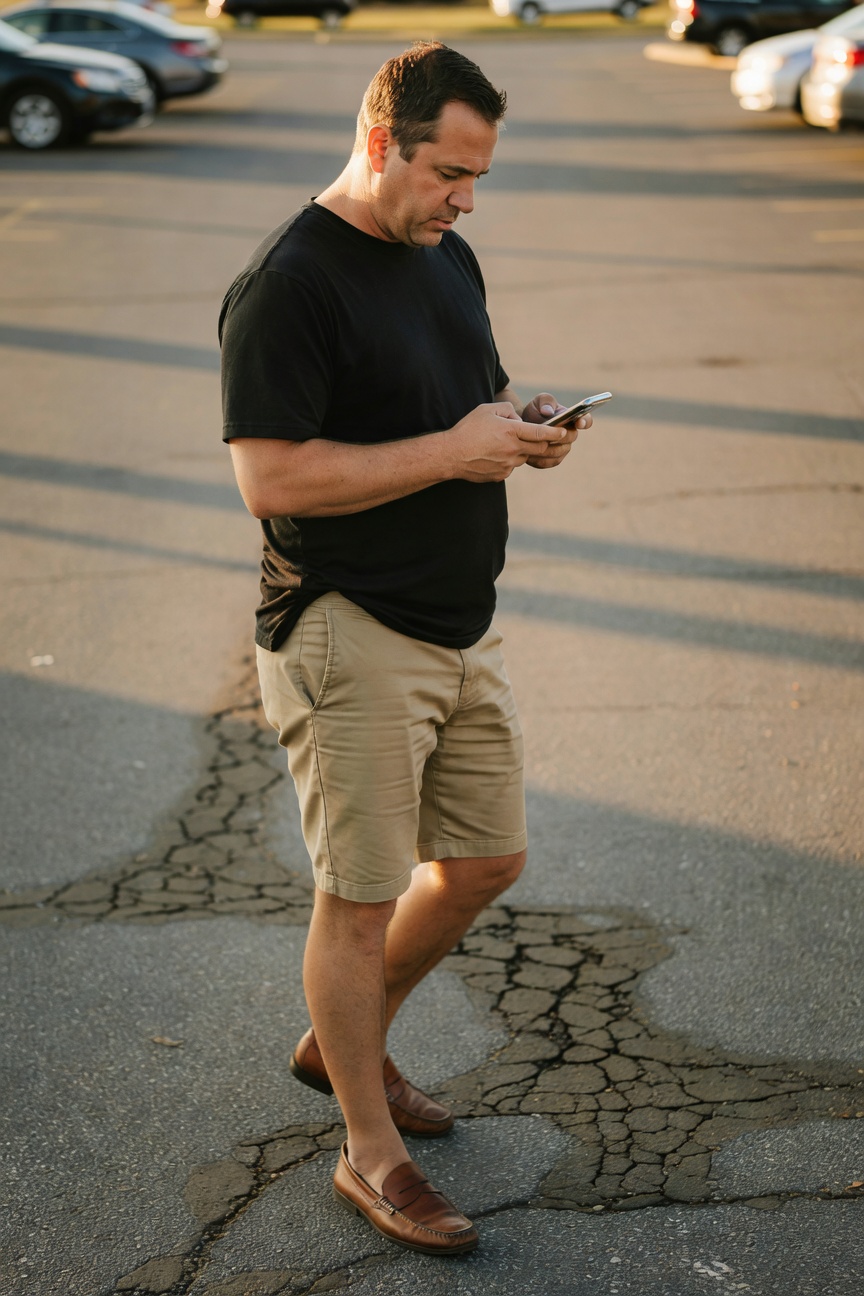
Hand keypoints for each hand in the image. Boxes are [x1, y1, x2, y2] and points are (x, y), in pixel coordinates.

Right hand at [446, 402, 561, 482]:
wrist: (451, 455)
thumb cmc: (468, 429)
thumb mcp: (487, 409)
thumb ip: (507, 410)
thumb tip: (518, 419)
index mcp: (511, 431)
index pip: (541, 433)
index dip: (555, 433)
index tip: (564, 431)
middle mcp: (513, 449)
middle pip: (539, 449)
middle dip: (544, 443)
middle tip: (544, 439)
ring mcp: (508, 465)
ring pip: (524, 457)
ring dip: (521, 451)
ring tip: (502, 444)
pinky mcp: (501, 475)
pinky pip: (511, 467)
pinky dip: (508, 460)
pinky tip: (493, 455)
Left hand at [521, 392, 591, 469]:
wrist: (523, 426)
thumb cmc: (535, 410)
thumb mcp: (539, 401)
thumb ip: (545, 402)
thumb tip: (548, 411)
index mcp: (573, 418)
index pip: (586, 420)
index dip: (585, 422)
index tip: (579, 422)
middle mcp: (571, 435)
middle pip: (571, 437)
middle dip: (561, 435)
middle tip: (549, 433)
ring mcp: (563, 449)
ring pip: (559, 451)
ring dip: (548, 448)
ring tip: (535, 443)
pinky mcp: (553, 460)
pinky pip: (549, 461)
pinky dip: (539, 458)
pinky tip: (529, 454)